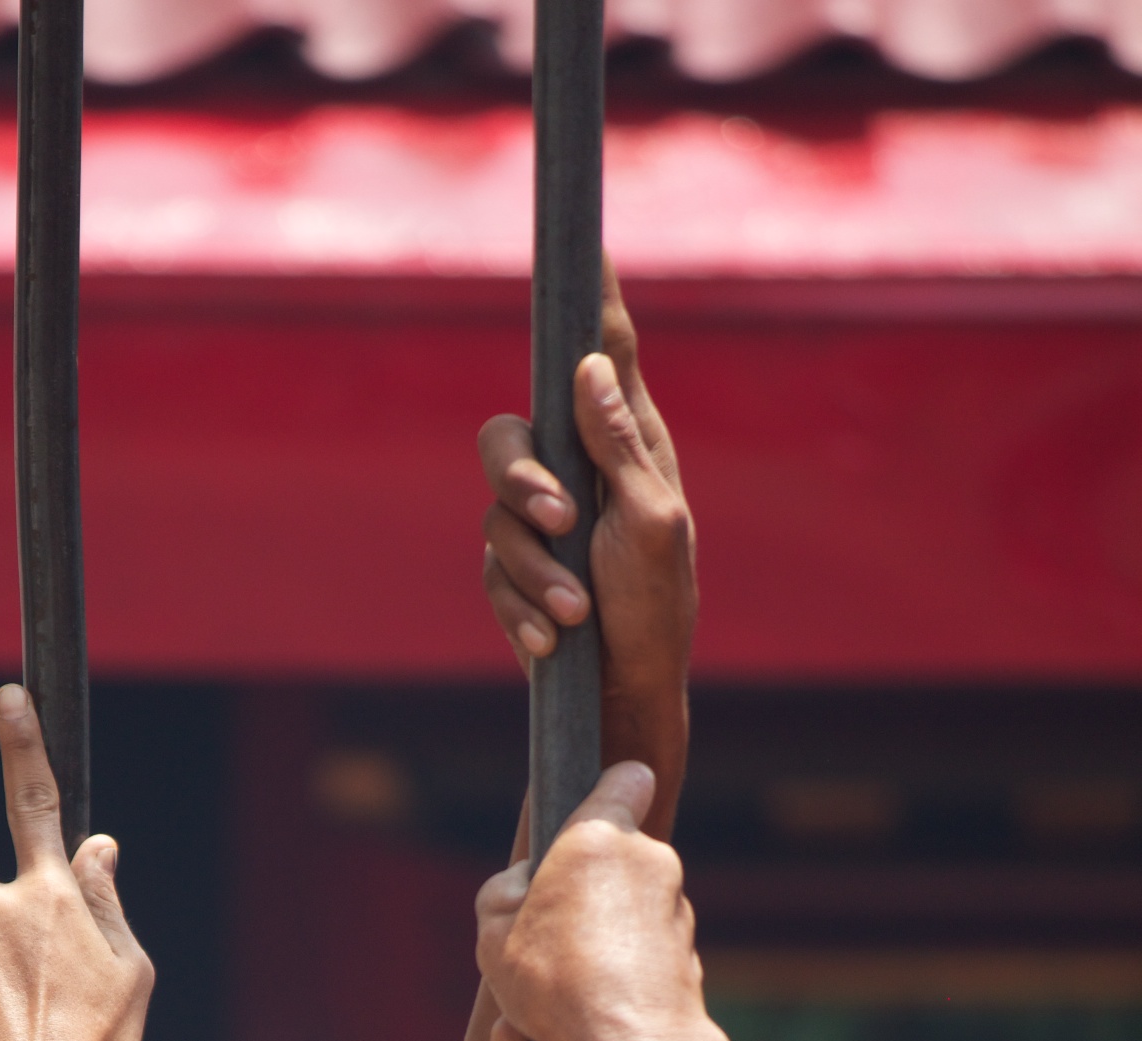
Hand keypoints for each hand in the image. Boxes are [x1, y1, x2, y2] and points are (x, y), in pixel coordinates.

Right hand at [477, 764, 705, 1040]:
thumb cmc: (556, 980)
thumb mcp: (493, 930)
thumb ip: (503, 894)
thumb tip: (525, 887)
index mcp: (601, 836)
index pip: (626, 778)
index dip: (611, 789)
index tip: (596, 809)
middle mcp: (650, 864)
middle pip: (603, 872)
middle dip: (562, 916)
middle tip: (522, 964)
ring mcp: (677, 915)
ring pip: (613, 934)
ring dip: (572, 975)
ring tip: (525, 1033)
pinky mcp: (689, 963)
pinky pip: (632, 975)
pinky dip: (601, 1003)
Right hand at [480, 259, 695, 704]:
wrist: (628, 692)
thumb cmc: (657, 606)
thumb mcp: (651, 522)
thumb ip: (617, 446)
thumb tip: (589, 365)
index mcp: (624, 443)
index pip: (603, 351)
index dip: (590, 294)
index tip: (585, 240)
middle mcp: (574, 471)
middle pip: (505, 437)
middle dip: (519, 482)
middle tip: (556, 521)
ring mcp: (538, 525)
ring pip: (493, 520)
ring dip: (533, 573)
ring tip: (576, 613)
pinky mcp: (515, 574)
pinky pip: (489, 577)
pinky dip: (519, 610)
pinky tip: (555, 640)